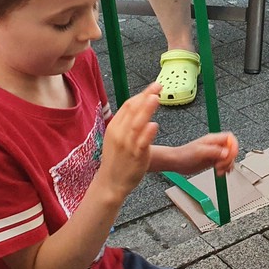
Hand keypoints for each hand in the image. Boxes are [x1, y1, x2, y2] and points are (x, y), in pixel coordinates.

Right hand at [96, 83, 160, 198]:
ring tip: (156, 98)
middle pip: (132, 110)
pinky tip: (154, 125)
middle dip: (146, 96)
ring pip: (137, 124)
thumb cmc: (116, 159)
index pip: (128, 106)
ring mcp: (127, 145)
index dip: (141, 94)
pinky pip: (142, 143)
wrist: (111, 182)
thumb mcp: (117, 137)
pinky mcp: (135, 156)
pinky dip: (147, 133)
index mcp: (114, 127)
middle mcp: (119, 134)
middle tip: (158, 86)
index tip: (153, 87)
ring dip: (146, 110)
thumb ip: (126, 123)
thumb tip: (139, 106)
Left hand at [170, 133, 239, 175]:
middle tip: (221, 165)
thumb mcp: (200, 152)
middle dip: (229, 159)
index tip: (229, 156)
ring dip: (227, 165)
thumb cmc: (184, 154)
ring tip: (219, 170)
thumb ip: (214, 151)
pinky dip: (225, 168)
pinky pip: (224, 163)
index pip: (230, 138)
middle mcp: (215, 146)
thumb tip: (226, 152)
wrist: (176, 162)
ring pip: (229, 157)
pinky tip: (221, 172)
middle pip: (231, 149)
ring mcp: (214, 153)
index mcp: (213, 140)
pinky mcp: (213, 161)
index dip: (233, 146)